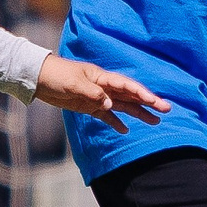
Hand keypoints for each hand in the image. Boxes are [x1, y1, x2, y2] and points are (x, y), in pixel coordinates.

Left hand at [32, 57, 168, 132]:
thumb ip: (92, 93)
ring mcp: (97, 97)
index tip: (154, 101)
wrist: (39, 78)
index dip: (141, 93)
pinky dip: (116, 122)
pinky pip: (106, 116)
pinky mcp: (88, 107)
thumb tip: (109, 104)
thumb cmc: (56, 75)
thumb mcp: (74, 83)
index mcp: (102, 77)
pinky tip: (126, 131)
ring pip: (123, 106)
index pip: (127, 85)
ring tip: (155, 121)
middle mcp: (104, 87)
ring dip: (138, 113)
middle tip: (167, 110)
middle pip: (130, 95)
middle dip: (149, 102)